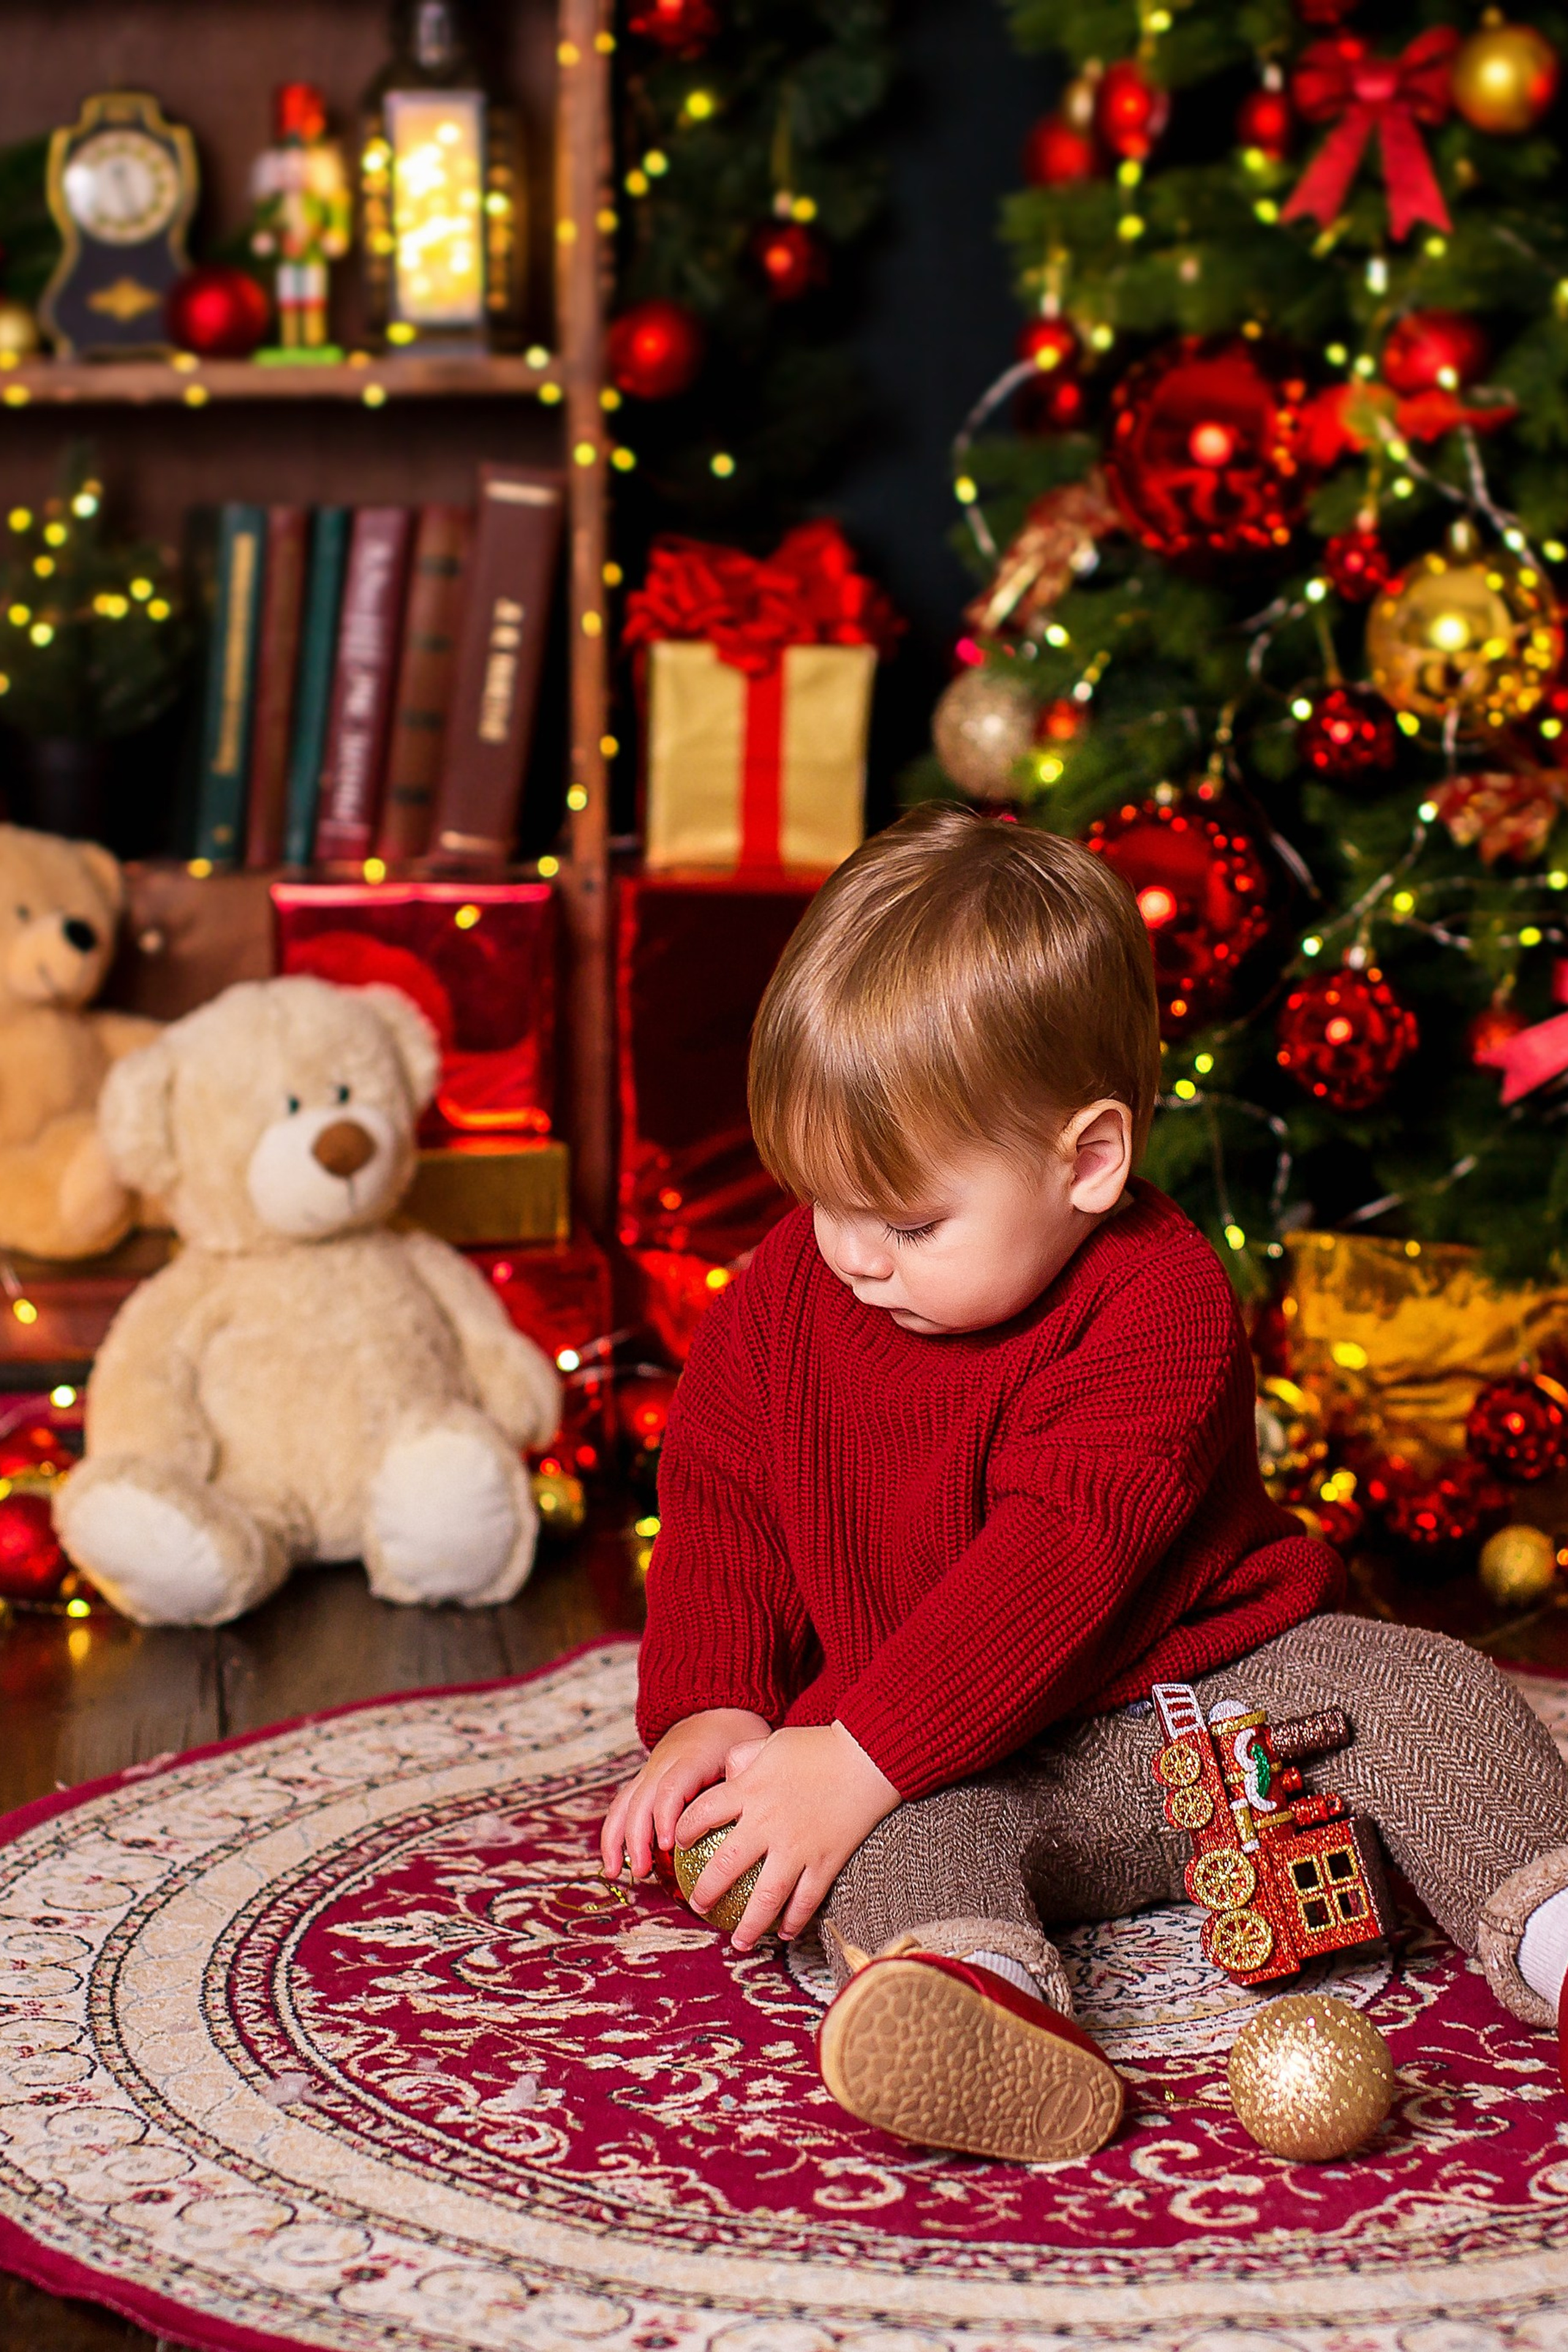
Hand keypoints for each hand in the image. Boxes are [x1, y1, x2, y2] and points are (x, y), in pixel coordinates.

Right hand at [599, 1708, 771, 1883]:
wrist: (712, 1708)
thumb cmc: (734, 1735)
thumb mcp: (747, 1750)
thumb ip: (746, 1780)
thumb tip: (751, 1818)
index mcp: (691, 1758)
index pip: (672, 1787)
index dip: (666, 1816)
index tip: (667, 1845)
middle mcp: (663, 1764)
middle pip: (641, 1800)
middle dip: (637, 1837)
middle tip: (643, 1871)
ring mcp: (649, 1771)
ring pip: (624, 1803)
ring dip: (616, 1839)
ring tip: (613, 1872)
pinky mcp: (643, 1780)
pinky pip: (622, 1805)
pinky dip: (613, 1833)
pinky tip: (612, 1862)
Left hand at [674, 1721, 898, 1951]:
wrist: (868, 1757)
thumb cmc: (819, 1746)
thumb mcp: (772, 1742)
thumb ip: (743, 1757)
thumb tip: (726, 1775)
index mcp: (750, 1790)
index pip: (703, 1814)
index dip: (686, 1830)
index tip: (682, 1843)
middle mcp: (767, 1823)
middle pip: (726, 1865)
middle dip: (706, 1891)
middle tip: (698, 1906)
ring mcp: (797, 1847)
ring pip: (766, 1896)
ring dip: (748, 1924)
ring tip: (737, 1942)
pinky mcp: (826, 1861)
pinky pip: (806, 1899)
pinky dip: (794, 1920)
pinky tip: (783, 1932)